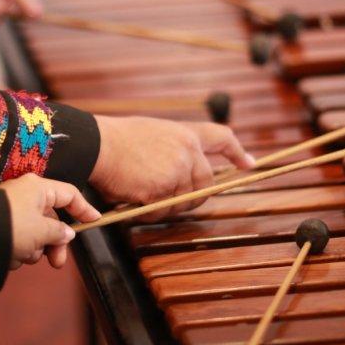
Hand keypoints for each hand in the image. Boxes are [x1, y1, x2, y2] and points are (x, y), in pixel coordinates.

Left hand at [0, 174, 100, 269]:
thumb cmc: (12, 226)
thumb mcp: (43, 231)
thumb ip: (59, 232)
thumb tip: (66, 233)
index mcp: (38, 188)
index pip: (69, 194)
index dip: (84, 208)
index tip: (95, 221)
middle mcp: (25, 196)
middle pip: (52, 221)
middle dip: (53, 244)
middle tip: (56, 263)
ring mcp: (12, 211)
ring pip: (35, 234)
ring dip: (33, 250)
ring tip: (22, 254)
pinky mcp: (0, 226)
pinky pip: (18, 240)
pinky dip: (17, 251)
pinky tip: (9, 256)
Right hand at [89, 116, 254, 220]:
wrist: (96, 145)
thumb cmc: (117, 139)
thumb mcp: (155, 132)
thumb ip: (175, 150)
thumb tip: (185, 174)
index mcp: (186, 134)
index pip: (222, 138)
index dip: (237, 152)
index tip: (248, 164)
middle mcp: (187, 152)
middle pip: (205, 186)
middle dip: (191, 198)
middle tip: (168, 198)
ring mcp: (176, 172)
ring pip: (183, 203)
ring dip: (165, 206)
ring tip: (141, 192)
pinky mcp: (162, 190)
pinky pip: (162, 212)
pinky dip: (148, 212)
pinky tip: (134, 199)